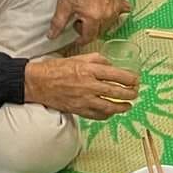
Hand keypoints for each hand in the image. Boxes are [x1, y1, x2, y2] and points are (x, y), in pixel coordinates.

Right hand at [24, 55, 139, 119]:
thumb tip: (111, 65)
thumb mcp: (78, 57)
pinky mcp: (78, 110)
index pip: (118, 75)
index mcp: (90, 70)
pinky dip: (107, 114)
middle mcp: (89, 85)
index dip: (131, 79)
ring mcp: (84, 100)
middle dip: (130, 93)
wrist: (37, 82)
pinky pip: (97, 115)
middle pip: (117, 92)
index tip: (135, 80)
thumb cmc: (56, 68)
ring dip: (122, 107)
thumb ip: (97, 60)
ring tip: (129, 105)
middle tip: (135, 93)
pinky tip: (111, 112)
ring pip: (110, 106)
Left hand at [49, 0, 130, 45]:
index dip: (81, 40)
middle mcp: (106, 16)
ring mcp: (114, 9)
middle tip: (79, 20)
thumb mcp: (64, 6)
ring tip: (90, 13)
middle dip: (88, 30)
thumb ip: (58, 23)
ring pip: (107, 24)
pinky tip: (109, 10)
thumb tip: (52, 35)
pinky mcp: (118, 2)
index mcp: (93, 18)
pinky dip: (116, 13)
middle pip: (98, 31)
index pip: (89, 37)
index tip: (77, 39)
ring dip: (99, 23)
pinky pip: (121, 12)